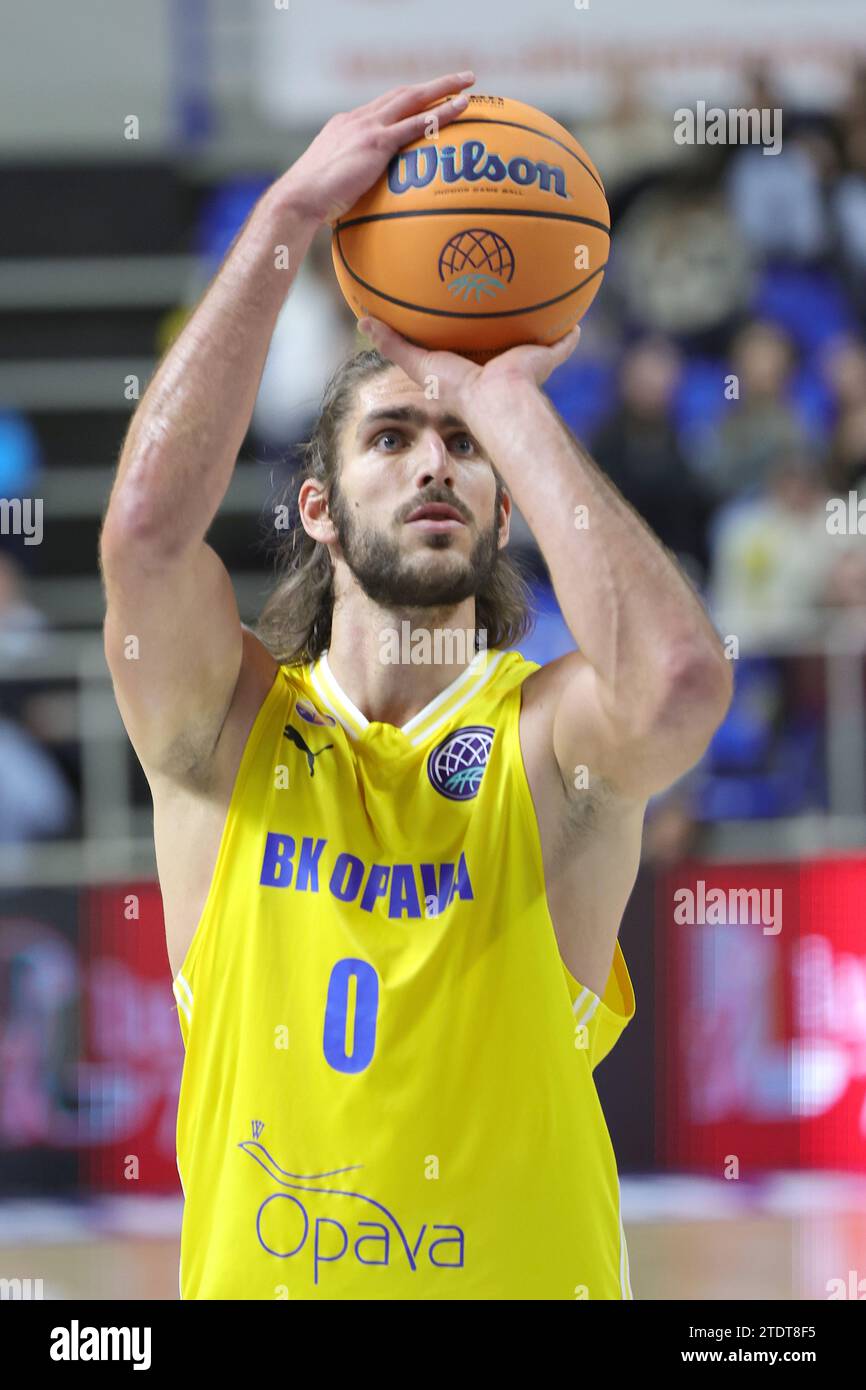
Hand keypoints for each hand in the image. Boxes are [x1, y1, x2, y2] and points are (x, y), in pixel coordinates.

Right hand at [279, 72, 475, 226]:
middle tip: (458, 79)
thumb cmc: (311, 204)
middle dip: (430, 85)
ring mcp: (367, 127)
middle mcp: (357, 119)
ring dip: (442, 88)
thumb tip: (356, 207)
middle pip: (401, 94)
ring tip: (468, 82)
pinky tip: (461, 108)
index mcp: (345, 126)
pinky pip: (416, 123)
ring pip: (412, 98)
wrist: (300, 197)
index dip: (405, 101)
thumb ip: (349, 185)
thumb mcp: (332, 186)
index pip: (381, 107)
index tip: (424, 98)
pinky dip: (440, 113)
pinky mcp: (376, 142)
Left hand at [358, 315, 581, 411]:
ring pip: (531, 336)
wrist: (496, 399)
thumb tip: (363, 320)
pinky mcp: (544, 358)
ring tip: (541, 294)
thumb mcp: (418, 362)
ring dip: (537, 321)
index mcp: (470, 363)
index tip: (460, 301)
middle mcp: (497, 361)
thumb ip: (393, 343)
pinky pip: (562, 343)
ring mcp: (523, 362)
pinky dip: (570, 335)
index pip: (465, 338)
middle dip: (502, 318)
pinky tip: (577, 318)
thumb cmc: (457, 387)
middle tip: (501, 293)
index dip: (463, 322)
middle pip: (500, 334)